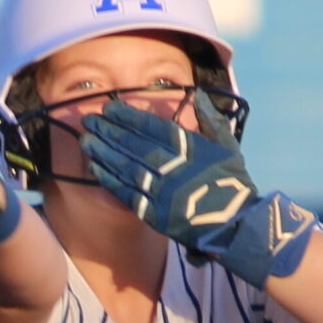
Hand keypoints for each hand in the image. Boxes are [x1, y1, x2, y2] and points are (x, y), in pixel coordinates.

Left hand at [79, 91, 316, 287]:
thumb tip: (197, 95)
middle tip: (89, 120)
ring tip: (86, 141)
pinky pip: (128, 194)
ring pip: (126, 167)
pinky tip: (95, 168)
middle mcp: (173, 167)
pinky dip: (111, 180)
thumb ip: (211, 120)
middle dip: (109, 131)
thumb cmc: (233, 184)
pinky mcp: (156, 214)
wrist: (236, 226)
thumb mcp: (227, 147)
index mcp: (190, 148)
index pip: (152, 127)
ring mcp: (162, 191)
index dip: (128, 116)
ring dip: (104, 153)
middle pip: (134, 145)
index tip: (110, 107)